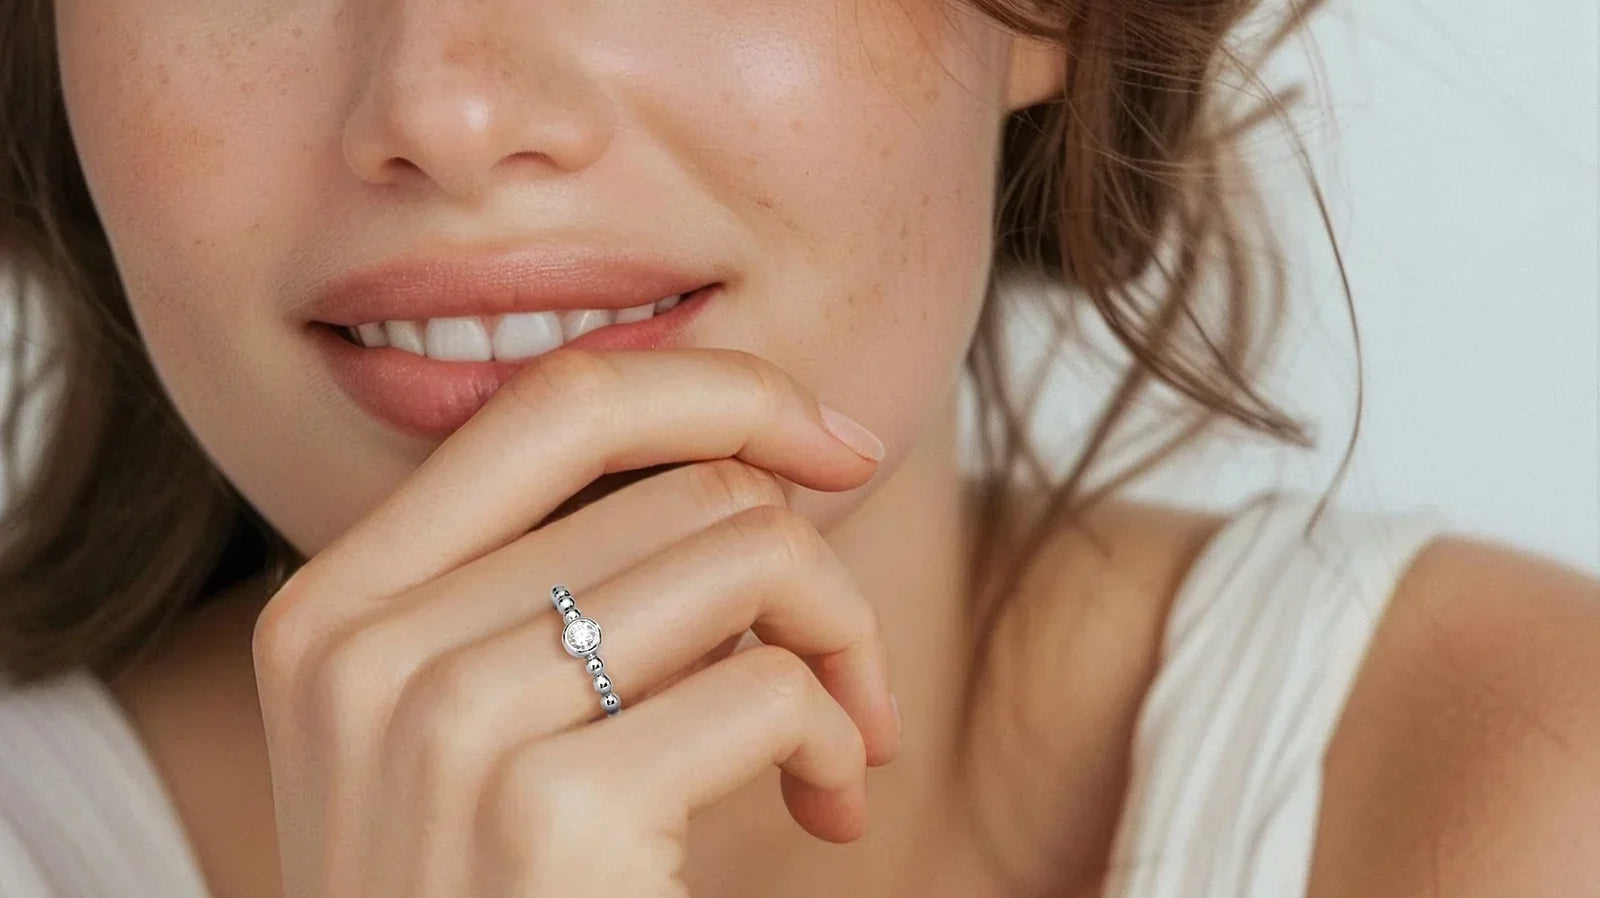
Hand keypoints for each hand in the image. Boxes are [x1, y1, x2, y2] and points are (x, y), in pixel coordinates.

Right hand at [251, 348, 901, 896]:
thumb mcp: (469, 736)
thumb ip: (553, 591)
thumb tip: (751, 459)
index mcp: (335, 607)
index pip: (554, 401)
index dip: (723, 390)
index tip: (831, 444)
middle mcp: (366, 647)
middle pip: (685, 484)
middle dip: (814, 562)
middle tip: (848, 671)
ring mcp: (443, 726)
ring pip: (748, 555)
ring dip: (842, 645)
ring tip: (840, 743)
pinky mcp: (546, 812)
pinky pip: (770, 684)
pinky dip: (835, 737)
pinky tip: (826, 807)